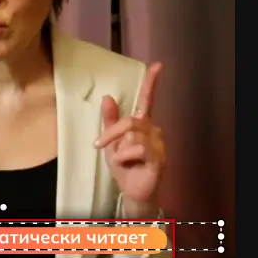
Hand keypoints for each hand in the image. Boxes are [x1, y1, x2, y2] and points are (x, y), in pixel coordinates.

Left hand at [94, 63, 165, 211]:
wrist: (131, 192)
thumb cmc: (123, 167)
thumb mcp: (110, 142)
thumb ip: (109, 121)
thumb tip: (107, 96)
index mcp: (142, 125)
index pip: (147, 100)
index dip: (151, 83)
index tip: (158, 65)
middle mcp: (153, 131)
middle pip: (131, 120)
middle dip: (111, 132)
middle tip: (99, 145)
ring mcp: (158, 144)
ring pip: (133, 134)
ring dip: (118, 148)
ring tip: (121, 161)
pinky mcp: (158, 158)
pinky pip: (138, 148)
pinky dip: (126, 156)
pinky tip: (128, 164)